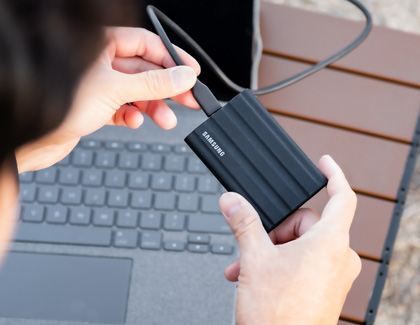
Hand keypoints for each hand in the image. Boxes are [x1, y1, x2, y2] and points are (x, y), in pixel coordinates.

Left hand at [16, 27, 199, 172]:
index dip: (172, 58)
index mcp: (102, 45)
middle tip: (189, 99)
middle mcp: (101, 63)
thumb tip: (183, 77)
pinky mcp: (96, 106)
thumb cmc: (59, 105)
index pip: (147, 44)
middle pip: (146, 70)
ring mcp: (99, 85)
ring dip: (153, 107)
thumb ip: (153, 83)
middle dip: (168, 87)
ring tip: (166, 119)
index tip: (191, 73)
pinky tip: (134, 121)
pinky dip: (132, 115)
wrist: (33, 139)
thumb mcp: (116, 89)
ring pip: (137, 92)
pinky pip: (124, 108)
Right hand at [219, 155, 360, 324]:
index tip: (325, 162)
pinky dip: (279, 264)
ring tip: (244, 266)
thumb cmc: (278, 316)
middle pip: (307, 223)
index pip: (343, 197)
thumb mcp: (254, 259)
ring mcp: (333, 276)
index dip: (334, 174)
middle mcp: (338, 258)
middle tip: (251, 244)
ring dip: (271, 250)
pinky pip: (304, 263)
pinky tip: (254, 277)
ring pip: (301, 245)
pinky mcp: (325, 289)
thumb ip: (244, 223)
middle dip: (274, 230)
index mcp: (330, 243)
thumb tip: (231, 200)